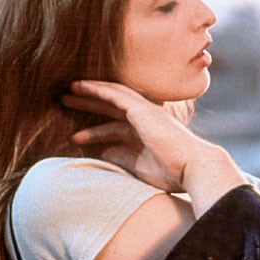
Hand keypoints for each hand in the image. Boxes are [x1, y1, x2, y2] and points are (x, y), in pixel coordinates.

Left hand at [63, 81, 199, 191]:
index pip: (117, 126)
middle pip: (112, 108)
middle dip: (89, 105)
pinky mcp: (142, 109)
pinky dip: (97, 89)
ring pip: (112, 97)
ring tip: (67, 93)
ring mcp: (146, 112)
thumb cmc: (173, 173)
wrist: (193, 167)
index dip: (96, 128)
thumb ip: (122, 157)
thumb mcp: (140, 167)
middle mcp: (147, 118)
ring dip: (89, 94)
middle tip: (66, 102)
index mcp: (148, 133)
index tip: (77, 132)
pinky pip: (115, 95)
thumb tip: (104, 152)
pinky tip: (80, 87)